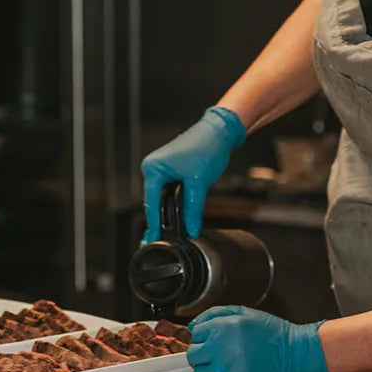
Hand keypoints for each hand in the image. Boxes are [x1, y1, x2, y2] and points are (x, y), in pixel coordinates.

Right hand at [141, 106, 245, 240]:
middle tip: (163, 240)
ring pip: (164, 197)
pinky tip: (179, 216)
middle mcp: (154, 167)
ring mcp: (162, 168)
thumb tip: (191, 229)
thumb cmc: (207, 148)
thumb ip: (193, 208)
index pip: (151, 202)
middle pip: (156, 200)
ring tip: (172, 231)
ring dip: (170, 211)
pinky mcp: (172, 169)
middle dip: (163, 218)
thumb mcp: (199, 183)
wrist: (220, 131)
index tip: (154, 240)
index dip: (155, 223)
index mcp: (153, 168)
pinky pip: (171, 190)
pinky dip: (175, 202)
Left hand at [186, 306, 330, 371]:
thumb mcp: (246, 313)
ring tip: (231, 365)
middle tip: (222, 354)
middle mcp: (222, 347)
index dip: (206, 336)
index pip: (196, 333)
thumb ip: (216, 315)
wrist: (296, 355)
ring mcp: (226, 370)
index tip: (214, 340)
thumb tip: (193, 325)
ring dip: (212, 371)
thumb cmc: (274, 334)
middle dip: (205, 354)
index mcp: (224, 326)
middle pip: (194, 355)